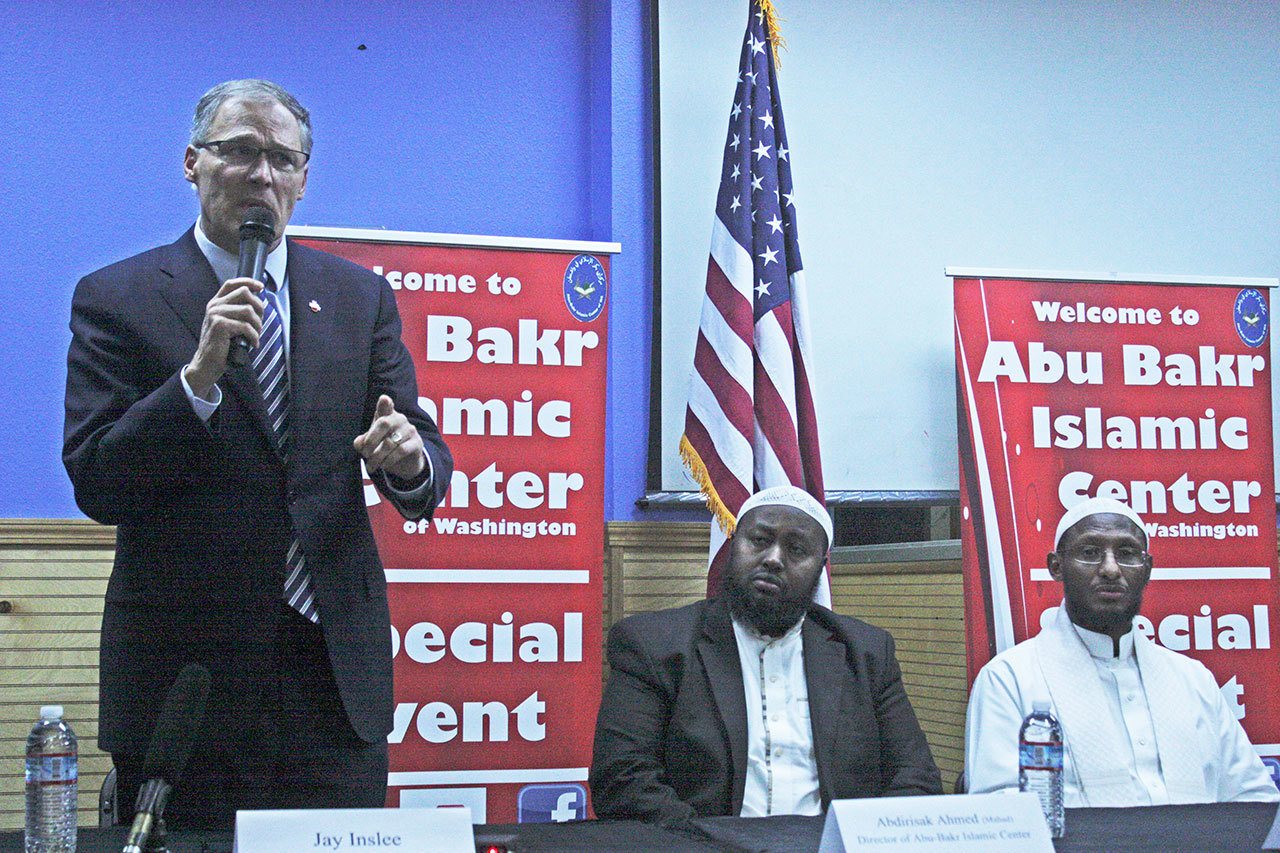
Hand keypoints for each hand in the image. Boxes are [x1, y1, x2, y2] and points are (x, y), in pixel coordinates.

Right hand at [184, 277, 265, 396]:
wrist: (208, 363)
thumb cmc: (221, 345)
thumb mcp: (228, 323)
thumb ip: (237, 311)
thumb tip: (258, 302)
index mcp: (216, 303)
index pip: (232, 284)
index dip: (248, 282)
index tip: (261, 287)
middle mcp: (214, 306)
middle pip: (244, 293)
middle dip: (259, 307)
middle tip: (259, 323)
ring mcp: (215, 314)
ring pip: (248, 310)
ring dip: (258, 324)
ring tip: (256, 335)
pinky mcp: (219, 325)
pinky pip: (246, 326)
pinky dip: (254, 336)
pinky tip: (253, 343)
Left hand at [354, 394, 425, 479]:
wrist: (405, 462)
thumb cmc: (385, 447)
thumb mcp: (371, 444)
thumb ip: (362, 442)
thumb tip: (359, 443)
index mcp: (387, 415)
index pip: (386, 405)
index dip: (385, 402)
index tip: (384, 399)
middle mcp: (399, 419)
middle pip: (384, 423)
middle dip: (371, 440)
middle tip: (365, 454)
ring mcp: (410, 430)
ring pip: (390, 442)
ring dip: (378, 456)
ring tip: (371, 466)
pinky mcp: (417, 443)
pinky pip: (401, 450)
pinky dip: (389, 460)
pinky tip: (383, 466)